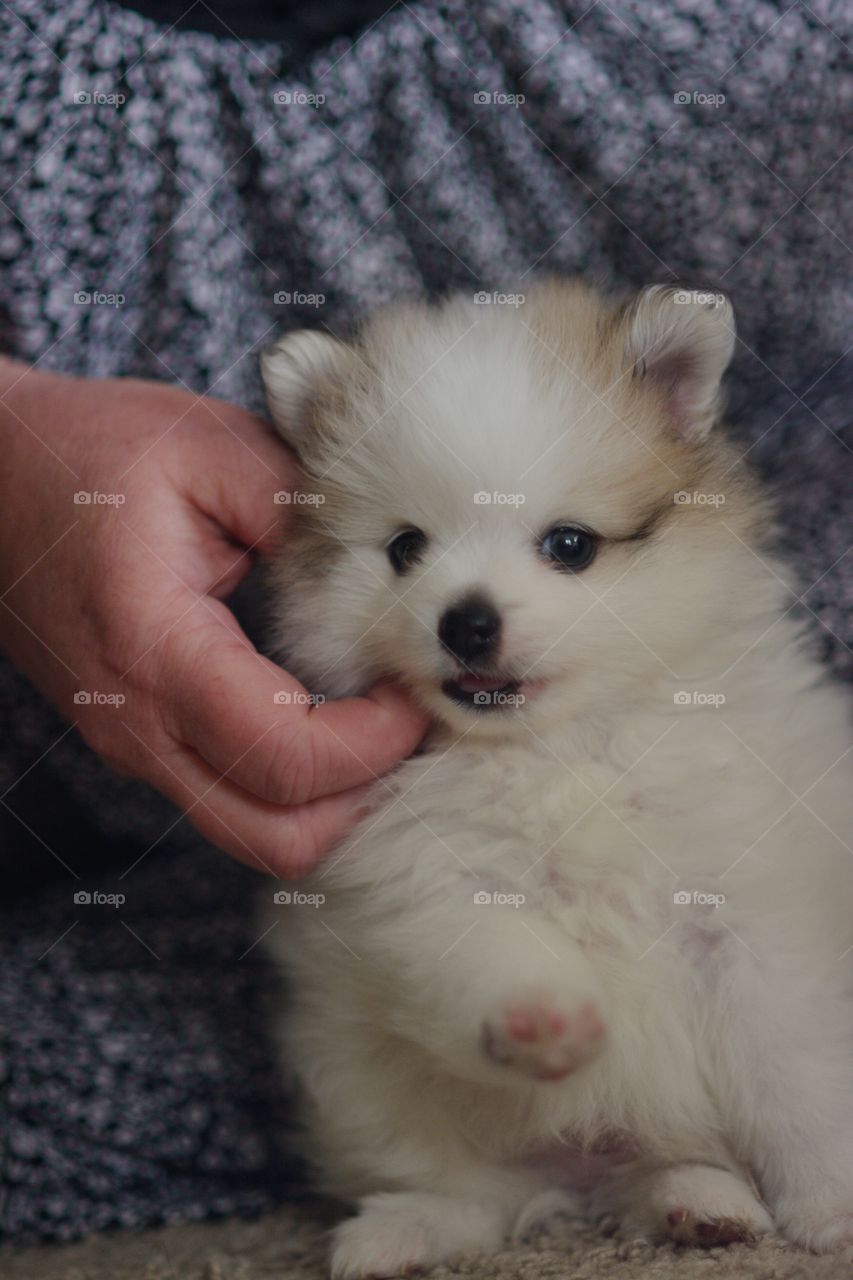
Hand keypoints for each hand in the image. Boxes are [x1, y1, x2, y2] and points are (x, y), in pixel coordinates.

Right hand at [0, 360, 427, 875]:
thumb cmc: (88, 457)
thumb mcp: (207, 449)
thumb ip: (301, 509)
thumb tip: (385, 570)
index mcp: (156, 649)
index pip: (284, 757)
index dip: (373, 742)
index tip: (411, 687)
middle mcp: (140, 725)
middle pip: (276, 839)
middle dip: (365, 797)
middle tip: (408, 719)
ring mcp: (136, 745)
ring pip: (255, 833)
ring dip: (334, 799)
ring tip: (379, 722)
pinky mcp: (143, 742)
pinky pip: (234, 799)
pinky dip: (297, 785)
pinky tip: (333, 721)